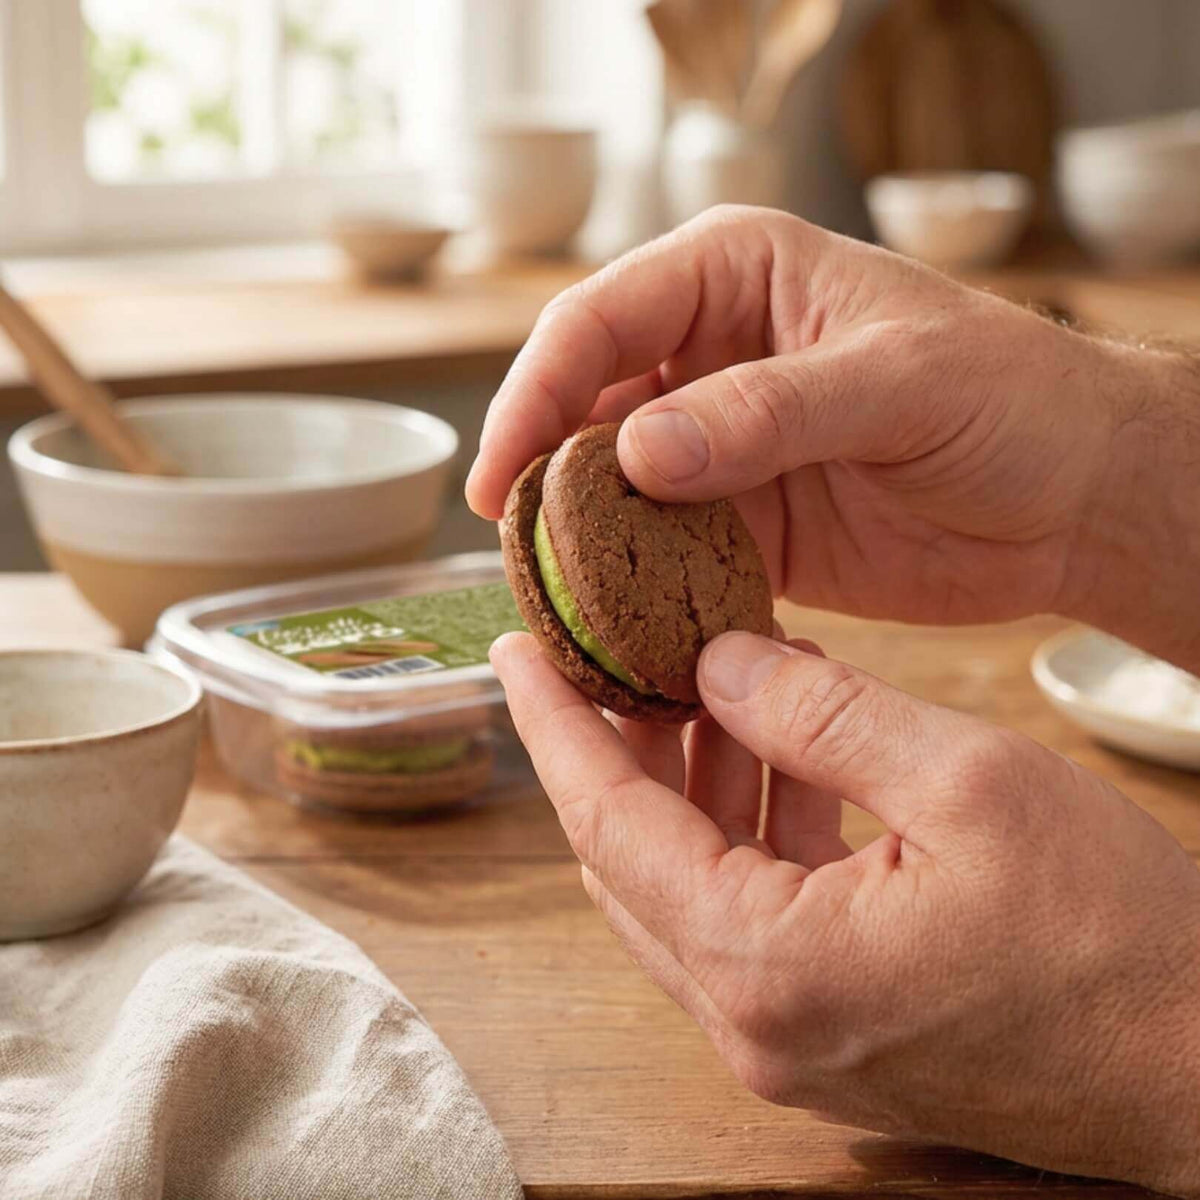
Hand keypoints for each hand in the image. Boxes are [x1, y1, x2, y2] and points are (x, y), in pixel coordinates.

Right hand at [468, 206, 1199, 670]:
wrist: (1074, 497)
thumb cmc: (1011, 397)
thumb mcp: (898, 382)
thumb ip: (769, 410)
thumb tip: (641, 449)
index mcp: (735, 276)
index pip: (601, 319)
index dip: (539, 391)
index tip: (506, 472)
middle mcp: (710, 356)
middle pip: (585, 404)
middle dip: (541, 469)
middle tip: (509, 542)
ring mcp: (720, 445)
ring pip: (612, 484)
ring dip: (577, 535)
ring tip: (544, 591)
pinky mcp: (740, 523)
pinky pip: (661, 550)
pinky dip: (633, 584)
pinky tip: (610, 619)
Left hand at [491, 628, 1199, 1195]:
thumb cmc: (1117, 940)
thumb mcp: (970, 785)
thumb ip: (822, 716)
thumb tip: (718, 664)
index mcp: (767, 965)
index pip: (608, 824)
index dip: (555, 726)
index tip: (515, 652)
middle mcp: (752, 1020)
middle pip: (630, 859)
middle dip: (619, 746)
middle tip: (619, 651)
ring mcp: (786, 1038)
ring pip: (686, 883)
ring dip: (694, 778)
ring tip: (723, 677)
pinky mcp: (828, 1031)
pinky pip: (747, 912)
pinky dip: (748, 825)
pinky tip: (786, 749)